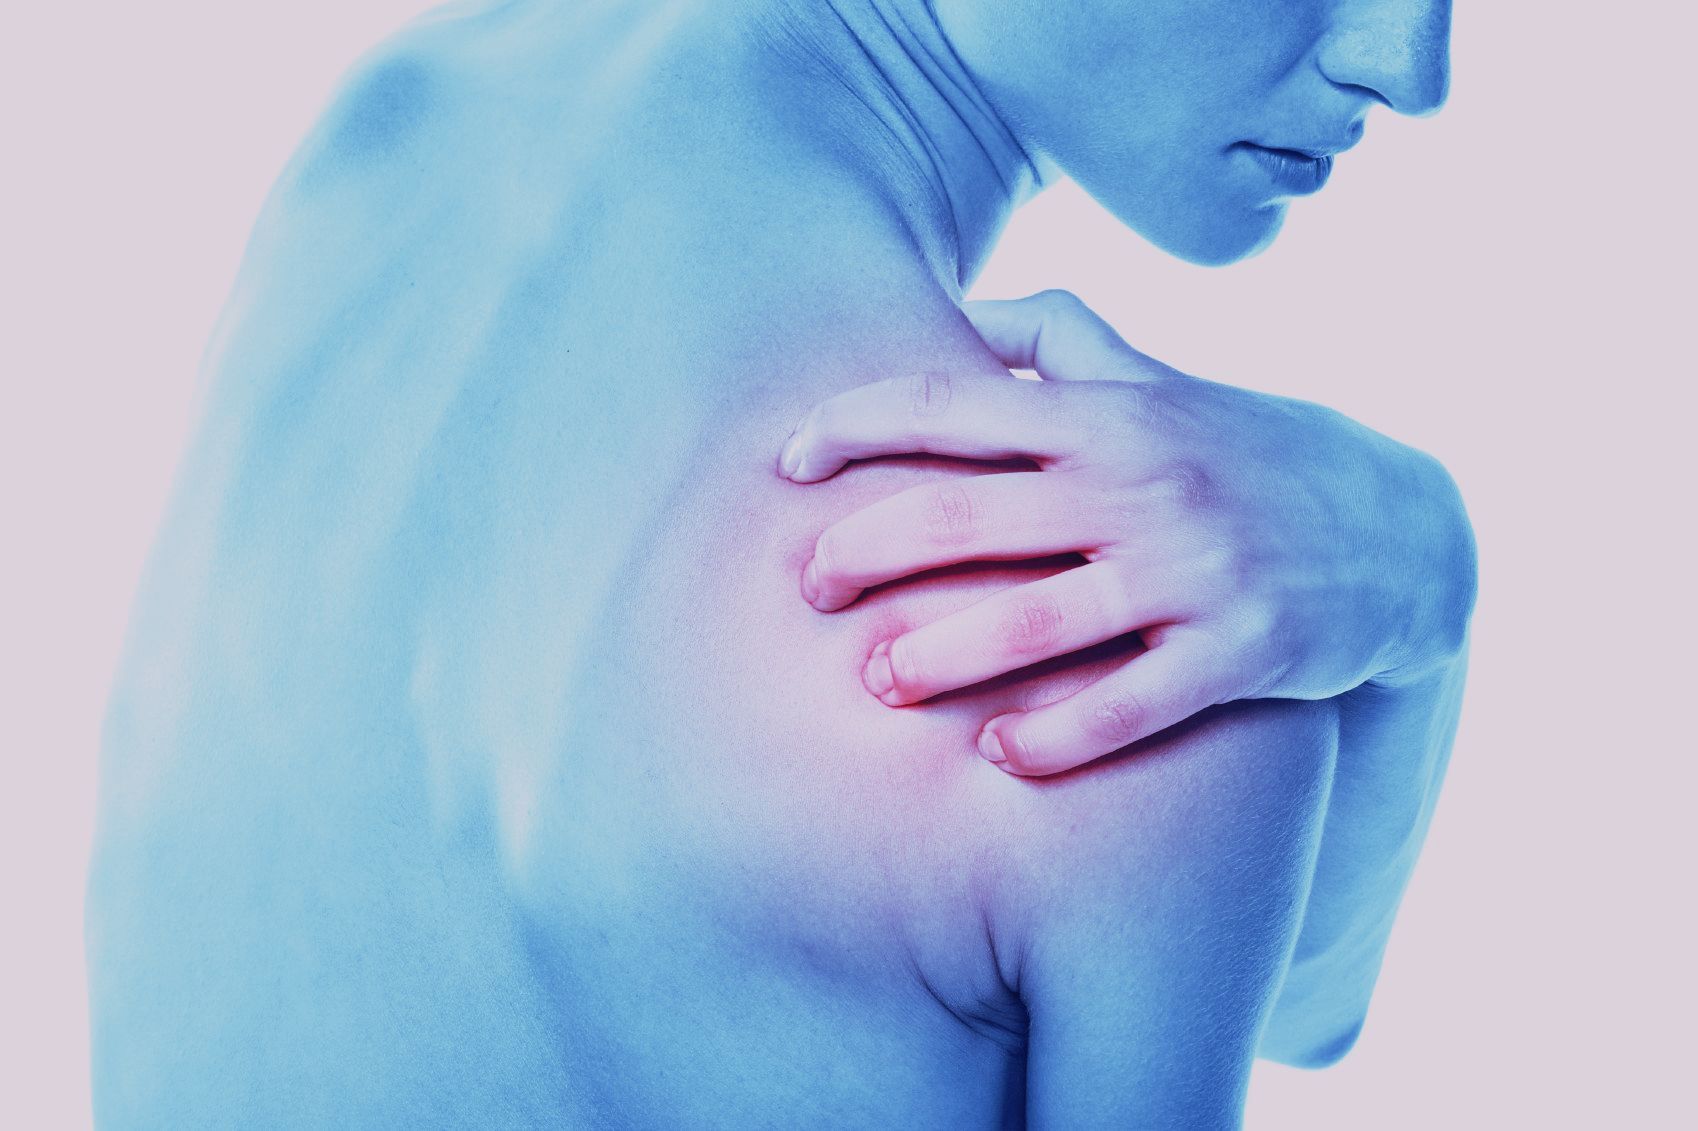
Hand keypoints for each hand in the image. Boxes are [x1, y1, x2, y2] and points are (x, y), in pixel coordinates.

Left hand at [777, 290, 1476, 775]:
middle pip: (965, 514)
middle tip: (807, 589)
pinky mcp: (1241, 654)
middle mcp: (1142, 483)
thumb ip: (1061, 337)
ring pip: (1035, 620)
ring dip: (939, 657)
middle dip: (865, 551)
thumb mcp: (1162, 379)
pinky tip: (995, 755)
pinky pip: (1128, 707)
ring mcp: (1194, 571)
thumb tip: (957, 313)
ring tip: (875, 682)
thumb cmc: (1248, 448)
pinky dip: (1054, 737)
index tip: (786, 460)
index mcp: (1110, 413)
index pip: (952, 401)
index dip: (853, 423)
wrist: (1406, 530)